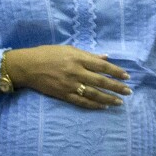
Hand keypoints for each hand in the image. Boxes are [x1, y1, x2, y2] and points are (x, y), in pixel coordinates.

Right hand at [6, 45, 132, 109]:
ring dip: (108, 98)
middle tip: (129, 91)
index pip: (102, 66)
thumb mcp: (69, 49)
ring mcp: (69, 85)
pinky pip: (81, 102)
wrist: (27, 66)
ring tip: (120, 102)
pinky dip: (93, 105)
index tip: (127, 76)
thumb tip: (106, 58)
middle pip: (101, 81)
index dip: (116, 72)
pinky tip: (103, 106)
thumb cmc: (48, 54)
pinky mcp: (63, 94)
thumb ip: (88, 55)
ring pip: (93, 94)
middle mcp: (76, 72)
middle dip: (116, 87)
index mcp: (78, 58)